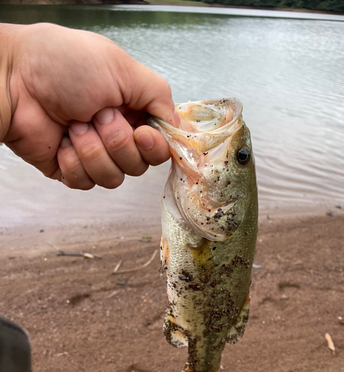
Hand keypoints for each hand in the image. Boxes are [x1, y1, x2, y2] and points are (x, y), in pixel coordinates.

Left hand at [0, 23, 175, 188]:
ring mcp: (94, 155)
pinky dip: (74, 162)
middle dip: (117, 141)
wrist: (15, 79)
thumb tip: (177, 126)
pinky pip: (87, 183)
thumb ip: (158, 96)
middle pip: (139, 166)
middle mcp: (117, 136)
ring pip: (114, 178)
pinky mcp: (71, 170)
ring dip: (94, 150)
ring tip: (75, 124)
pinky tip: (63, 142)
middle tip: (97, 115)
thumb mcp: (122, 68)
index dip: (155, 147)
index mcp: (133, 111)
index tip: (142, 133)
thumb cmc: (64, 64)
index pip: (160, 146)